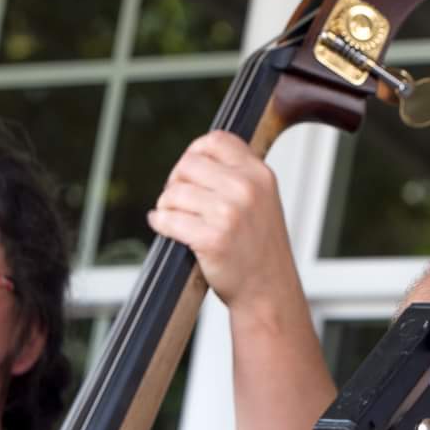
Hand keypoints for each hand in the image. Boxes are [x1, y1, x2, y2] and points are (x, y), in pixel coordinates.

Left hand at [148, 132, 302, 317]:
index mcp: (260, 175)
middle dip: (176, 181)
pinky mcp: (212, 238)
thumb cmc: (260, 248)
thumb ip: (237, 175)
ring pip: (174, 192)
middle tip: (178, 198)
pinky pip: (168, 220)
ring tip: (175, 217)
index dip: (195, 151)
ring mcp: (230, 213)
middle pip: (189, 164)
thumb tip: (194, 158)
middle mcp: (247, 189)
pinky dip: (161, 223)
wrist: (269, 289)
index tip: (189, 170)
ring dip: (167, 205)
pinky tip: (166, 226)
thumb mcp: (262, 200)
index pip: (217, 140)